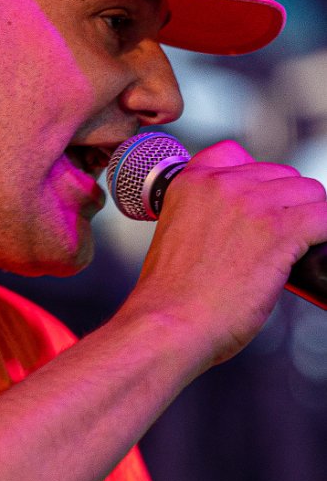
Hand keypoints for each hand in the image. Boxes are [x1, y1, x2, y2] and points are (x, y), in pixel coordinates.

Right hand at [124, 139, 326, 370]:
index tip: (253, 208)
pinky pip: (326, 217)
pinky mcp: (281, 231)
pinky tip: (308, 255)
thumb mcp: (175, 235)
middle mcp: (223, 184)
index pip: (238, 155)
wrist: (169, 326)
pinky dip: (324, 236)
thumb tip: (244, 224)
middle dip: (283, 206)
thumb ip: (205, 215)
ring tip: (291, 251)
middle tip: (271, 242)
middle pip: (281, 176)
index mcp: (192, 182)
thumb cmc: (170, 298)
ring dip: (307, 220)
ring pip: (310, 193)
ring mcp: (254, 205)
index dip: (254, 182)